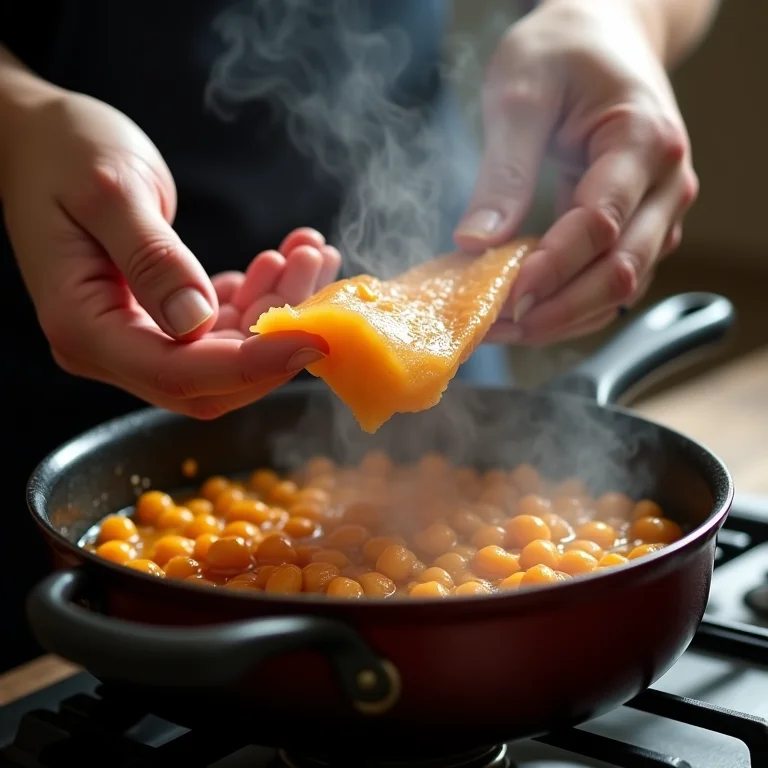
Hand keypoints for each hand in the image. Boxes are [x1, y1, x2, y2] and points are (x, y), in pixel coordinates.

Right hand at [3, 90, 333, 417]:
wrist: (37, 138)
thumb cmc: (62, 151)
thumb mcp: (109, 192)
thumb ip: (152, 259)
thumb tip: (196, 322)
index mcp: (84, 327)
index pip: (179, 374)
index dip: (252, 365)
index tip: (313, 339)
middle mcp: (109, 346)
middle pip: (212, 378)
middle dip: (276, 335)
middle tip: (317, 276)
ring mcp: (136, 335)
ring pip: (225, 351)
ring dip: (276, 310)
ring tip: (308, 254)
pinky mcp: (159, 317)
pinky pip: (221, 325)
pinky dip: (260, 297)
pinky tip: (284, 259)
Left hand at [455, 0, 698, 344]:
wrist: (603, 37)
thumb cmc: (563, 52)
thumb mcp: (521, 93)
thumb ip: (504, 169)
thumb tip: (477, 243)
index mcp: (644, 142)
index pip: (599, 224)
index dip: (550, 268)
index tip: (500, 294)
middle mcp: (666, 186)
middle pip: (619, 272)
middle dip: (555, 309)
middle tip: (494, 327)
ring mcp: (659, 214)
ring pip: (619, 290)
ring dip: (560, 319)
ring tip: (499, 329)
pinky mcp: (640, 231)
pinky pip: (610, 285)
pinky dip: (568, 307)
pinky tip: (524, 314)